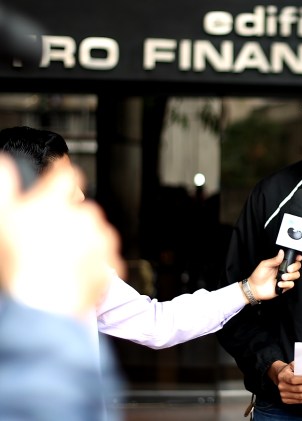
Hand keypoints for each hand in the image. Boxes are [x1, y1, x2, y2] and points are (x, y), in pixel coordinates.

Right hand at [0, 154, 123, 316]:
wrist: (40, 309)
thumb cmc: (17, 266)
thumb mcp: (1, 219)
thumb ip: (5, 186)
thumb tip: (5, 164)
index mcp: (56, 202)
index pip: (67, 174)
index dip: (61, 177)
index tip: (57, 183)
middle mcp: (84, 216)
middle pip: (81, 209)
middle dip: (69, 220)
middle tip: (47, 240)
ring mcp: (101, 241)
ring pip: (95, 233)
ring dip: (83, 242)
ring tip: (58, 261)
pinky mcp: (112, 264)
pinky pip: (105, 259)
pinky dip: (93, 265)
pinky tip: (73, 275)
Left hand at [248, 250, 301, 300]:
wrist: (255, 288)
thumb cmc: (258, 275)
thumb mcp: (265, 264)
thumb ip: (275, 259)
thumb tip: (281, 252)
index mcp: (280, 264)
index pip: (292, 259)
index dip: (297, 258)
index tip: (298, 257)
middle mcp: (284, 270)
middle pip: (297, 266)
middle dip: (295, 267)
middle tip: (288, 269)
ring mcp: (285, 278)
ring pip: (296, 275)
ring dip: (290, 276)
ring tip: (282, 277)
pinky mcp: (285, 286)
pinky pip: (291, 284)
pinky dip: (286, 284)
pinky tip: (279, 284)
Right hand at [268, 361, 301, 403]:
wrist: (280, 377)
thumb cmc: (289, 370)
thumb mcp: (292, 365)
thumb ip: (298, 365)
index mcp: (282, 376)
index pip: (293, 380)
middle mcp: (282, 386)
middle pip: (298, 389)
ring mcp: (283, 395)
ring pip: (300, 396)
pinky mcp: (286, 400)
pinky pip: (299, 401)